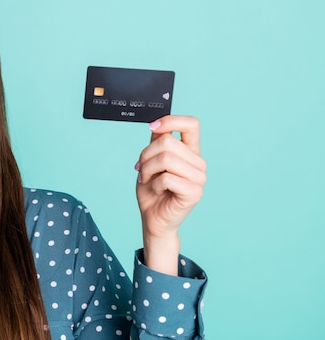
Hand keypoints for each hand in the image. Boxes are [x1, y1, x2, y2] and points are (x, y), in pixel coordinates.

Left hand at [135, 115, 206, 274]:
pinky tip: (156, 191)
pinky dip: (154, 184)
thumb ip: (156, 143)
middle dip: (146, 155)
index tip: (152, 127)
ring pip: (166, 158)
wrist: (152, 218)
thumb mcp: (150, 161)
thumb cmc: (152, 190)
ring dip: (148, 169)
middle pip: (167, 142)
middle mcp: (198, 163)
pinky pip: (167, 178)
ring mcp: (199, 178)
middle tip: (141, 169)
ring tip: (146, 179)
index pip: (191, 124)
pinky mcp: (194, 193)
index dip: (171, 120)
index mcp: (189, 152)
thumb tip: (157, 124)